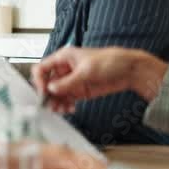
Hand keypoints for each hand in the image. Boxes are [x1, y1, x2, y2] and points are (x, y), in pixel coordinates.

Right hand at [32, 47, 166, 113]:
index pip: (42, 69)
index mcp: (63, 58)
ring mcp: (71, 81)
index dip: (39, 81)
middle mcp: (65, 70)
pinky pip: (66, 100)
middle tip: (51, 106)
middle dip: (48, 95)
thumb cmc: (109, 61)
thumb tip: (51, 89)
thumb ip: (68, 82)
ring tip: (62, 110)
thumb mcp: (86, 71)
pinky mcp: (79, 91)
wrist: (128, 70)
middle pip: (47, 84)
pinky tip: (70, 109)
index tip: (44, 92)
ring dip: (56, 103)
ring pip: (55, 94)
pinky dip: (65, 106)